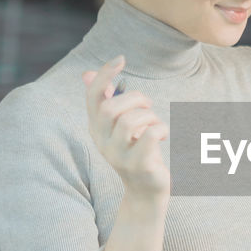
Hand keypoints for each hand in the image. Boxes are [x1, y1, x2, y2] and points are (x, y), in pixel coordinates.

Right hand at [82, 56, 168, 202]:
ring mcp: (119, 156)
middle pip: (111, 108)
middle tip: (148, 106)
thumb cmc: (137, 151)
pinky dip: (160, 128)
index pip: (93, 97)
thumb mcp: (121, 126)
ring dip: (149, 115)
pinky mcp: (138, 165)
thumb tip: (87, 74)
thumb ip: (107, 102)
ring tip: (156, 123)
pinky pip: (149, 136)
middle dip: (135, 98)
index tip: (121, 59)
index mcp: (96, 129)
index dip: (105, 76)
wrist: (146, 191)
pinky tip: (163, 134)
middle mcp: (102, 143)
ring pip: (130, 121)